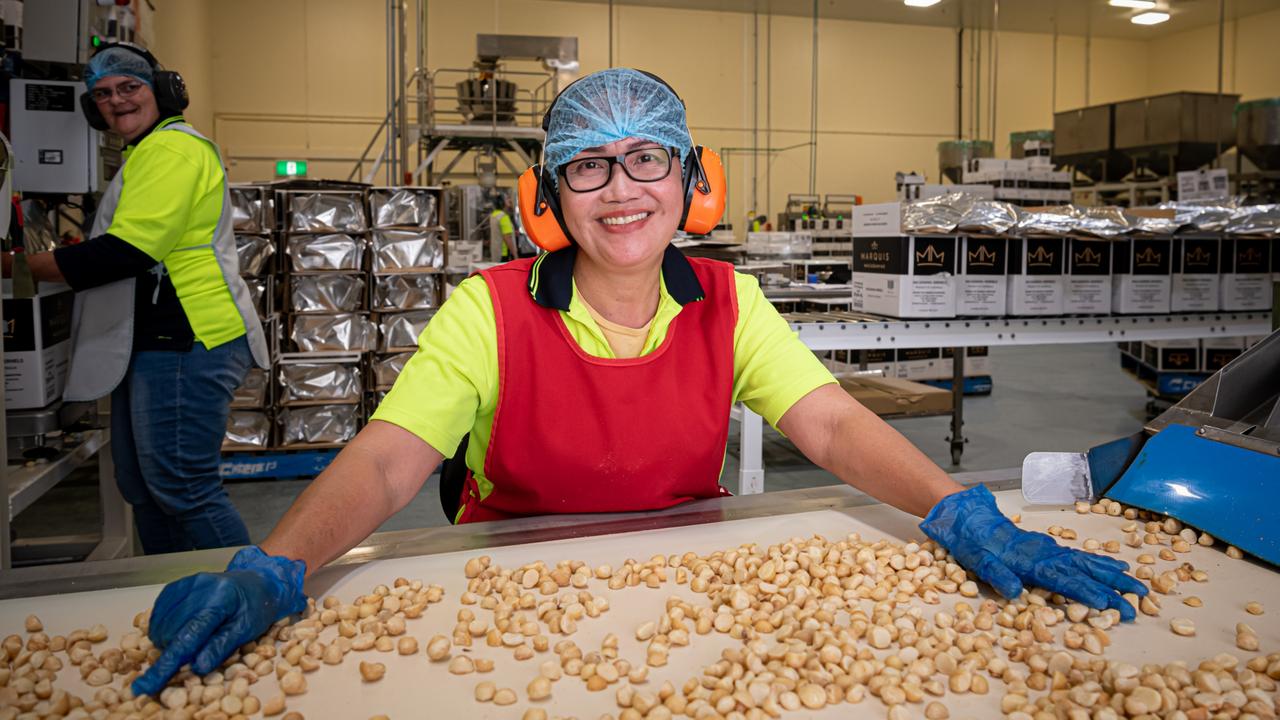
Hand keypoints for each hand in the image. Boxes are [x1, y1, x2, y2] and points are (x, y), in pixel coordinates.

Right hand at [132, 547, 306, 696]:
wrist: (257, 581)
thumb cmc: (255, 608)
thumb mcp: (246, 630)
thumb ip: (221, 647)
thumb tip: (197, 667)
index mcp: (220, 600)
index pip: (187, 637)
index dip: (166, 663)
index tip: (145, 685)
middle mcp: (200, 587)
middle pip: (170, 631)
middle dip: (176, 649)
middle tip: (196, 650)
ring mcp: (186, 583)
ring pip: (160, 623)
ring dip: (169, 638)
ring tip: (192, 636)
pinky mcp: (177, 584)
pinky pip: (159, 612)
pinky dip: (165, 625)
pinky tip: (181, 626)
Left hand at [920, 485, 1147, 620]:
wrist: (970, 519)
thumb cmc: (973, 544)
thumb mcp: (978, 561)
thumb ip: (996, 575)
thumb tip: (1013, 591)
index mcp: (1032, 562)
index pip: (1066, 581)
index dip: (1088, 593)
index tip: (1112, 605)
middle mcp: (1047, 555)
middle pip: (1086, 571)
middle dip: (1114, 586)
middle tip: (1140, 599)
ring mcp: (1050, 550)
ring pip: (1088, 563)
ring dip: (1113, 575)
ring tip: (1138, 584)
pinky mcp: (1049, 548)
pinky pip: (1080, 556)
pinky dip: (1100, 562)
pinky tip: (1114, 567)